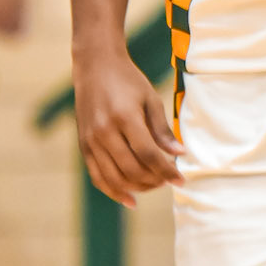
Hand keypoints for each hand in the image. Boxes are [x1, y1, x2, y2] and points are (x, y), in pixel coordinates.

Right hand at [73, 47, 181, 206]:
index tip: (181, 180)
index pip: (148, 154)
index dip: (167, 171)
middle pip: (132, 169)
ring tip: (154, 186)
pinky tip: (130, 199)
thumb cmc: (127, 80)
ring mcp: (91, 140)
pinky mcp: (84, 146)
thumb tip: (179, 153)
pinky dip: (114, 191)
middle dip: (154, 181)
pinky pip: (98, 176)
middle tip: (168, 181)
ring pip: (114, 178)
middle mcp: (104, 131)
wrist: (95, 66)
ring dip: (137, 188)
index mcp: (124, 117)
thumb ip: (162, 129)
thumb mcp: (150, 99)